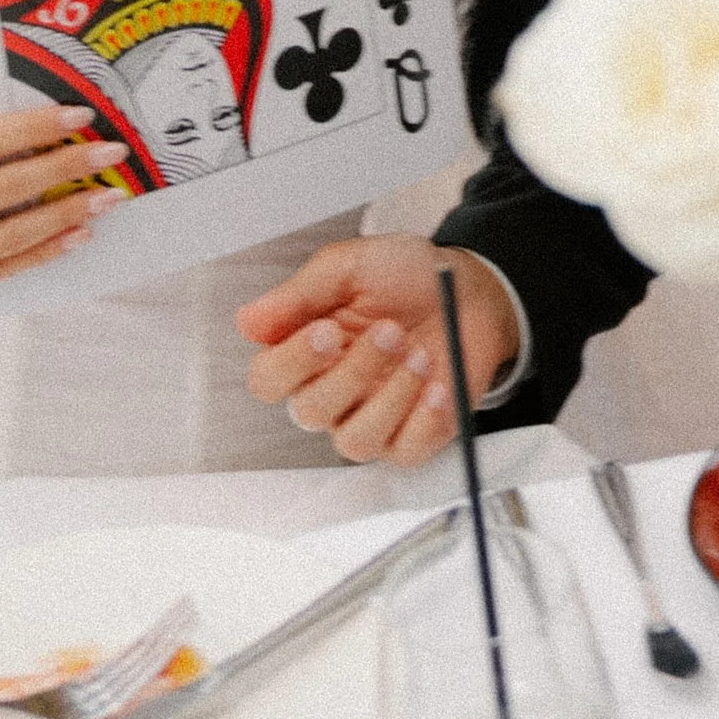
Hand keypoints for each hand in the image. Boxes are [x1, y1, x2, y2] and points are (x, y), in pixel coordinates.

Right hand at [236, 237, 520, 466]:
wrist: (470, 287)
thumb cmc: (406, 275)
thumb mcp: (350, 266)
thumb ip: (299, 293)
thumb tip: (248, 321)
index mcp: (306, 350)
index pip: (268, 380)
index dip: (292, 362)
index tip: (326, 330)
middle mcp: (331, 390)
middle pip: (310, 412)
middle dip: (353, 371)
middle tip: (390, 331)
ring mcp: (370, 417)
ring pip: (354, 441)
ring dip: (390, 398)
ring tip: (420, 355)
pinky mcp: (411, 437)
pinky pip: (404, 453)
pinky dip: (423, 421)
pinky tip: (438, 387)